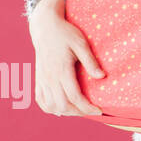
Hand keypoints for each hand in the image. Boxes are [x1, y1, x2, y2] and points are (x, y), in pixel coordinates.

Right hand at [29, 0, 103, 115]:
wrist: (45, 27)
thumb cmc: (66, 34)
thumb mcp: (81, 44)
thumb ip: (90, 61)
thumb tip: (102, 77)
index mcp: (61, 70)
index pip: (74, 97)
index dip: (87, 107)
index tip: (99, 110)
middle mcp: (49, 78)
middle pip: (63, 105)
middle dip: (79, 112)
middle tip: (92, 110)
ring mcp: (42, 80)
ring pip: (51, 106)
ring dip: (66, 112)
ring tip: (80, 110)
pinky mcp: (38, 79)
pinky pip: (41, 100)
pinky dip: (51, 108)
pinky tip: (62, 108)